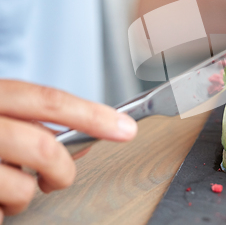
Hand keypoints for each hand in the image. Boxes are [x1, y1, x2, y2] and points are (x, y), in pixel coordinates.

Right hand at [0, 80, 137, 220]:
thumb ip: (35, 124)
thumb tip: (86, 144)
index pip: (48, 100)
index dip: (92, 114)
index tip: (126, 129)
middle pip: (42, 147)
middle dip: (62, 170)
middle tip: (57, 177)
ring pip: (20, 188)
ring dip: (21, 197)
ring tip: (2, 189)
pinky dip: (0, 212)